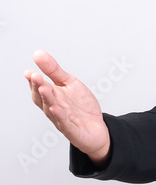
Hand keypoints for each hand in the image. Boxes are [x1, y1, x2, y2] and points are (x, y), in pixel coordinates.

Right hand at [25, 50, 110, 164]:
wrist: (97, 128)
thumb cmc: (81, 107)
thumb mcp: (70, 83)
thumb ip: (54, 70)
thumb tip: (38, 54)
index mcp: (52, 96)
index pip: (39, 87)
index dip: (34, 80)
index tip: (29, 72)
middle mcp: (54, 108)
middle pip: (43, 98)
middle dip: (38, 87)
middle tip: (35, 76)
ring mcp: (62, 119)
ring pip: (51, 109)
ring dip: (47, 99)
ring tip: (44, 88)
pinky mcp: (72, 130)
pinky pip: (64, 123)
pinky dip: (59, 116)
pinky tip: (55, 108)